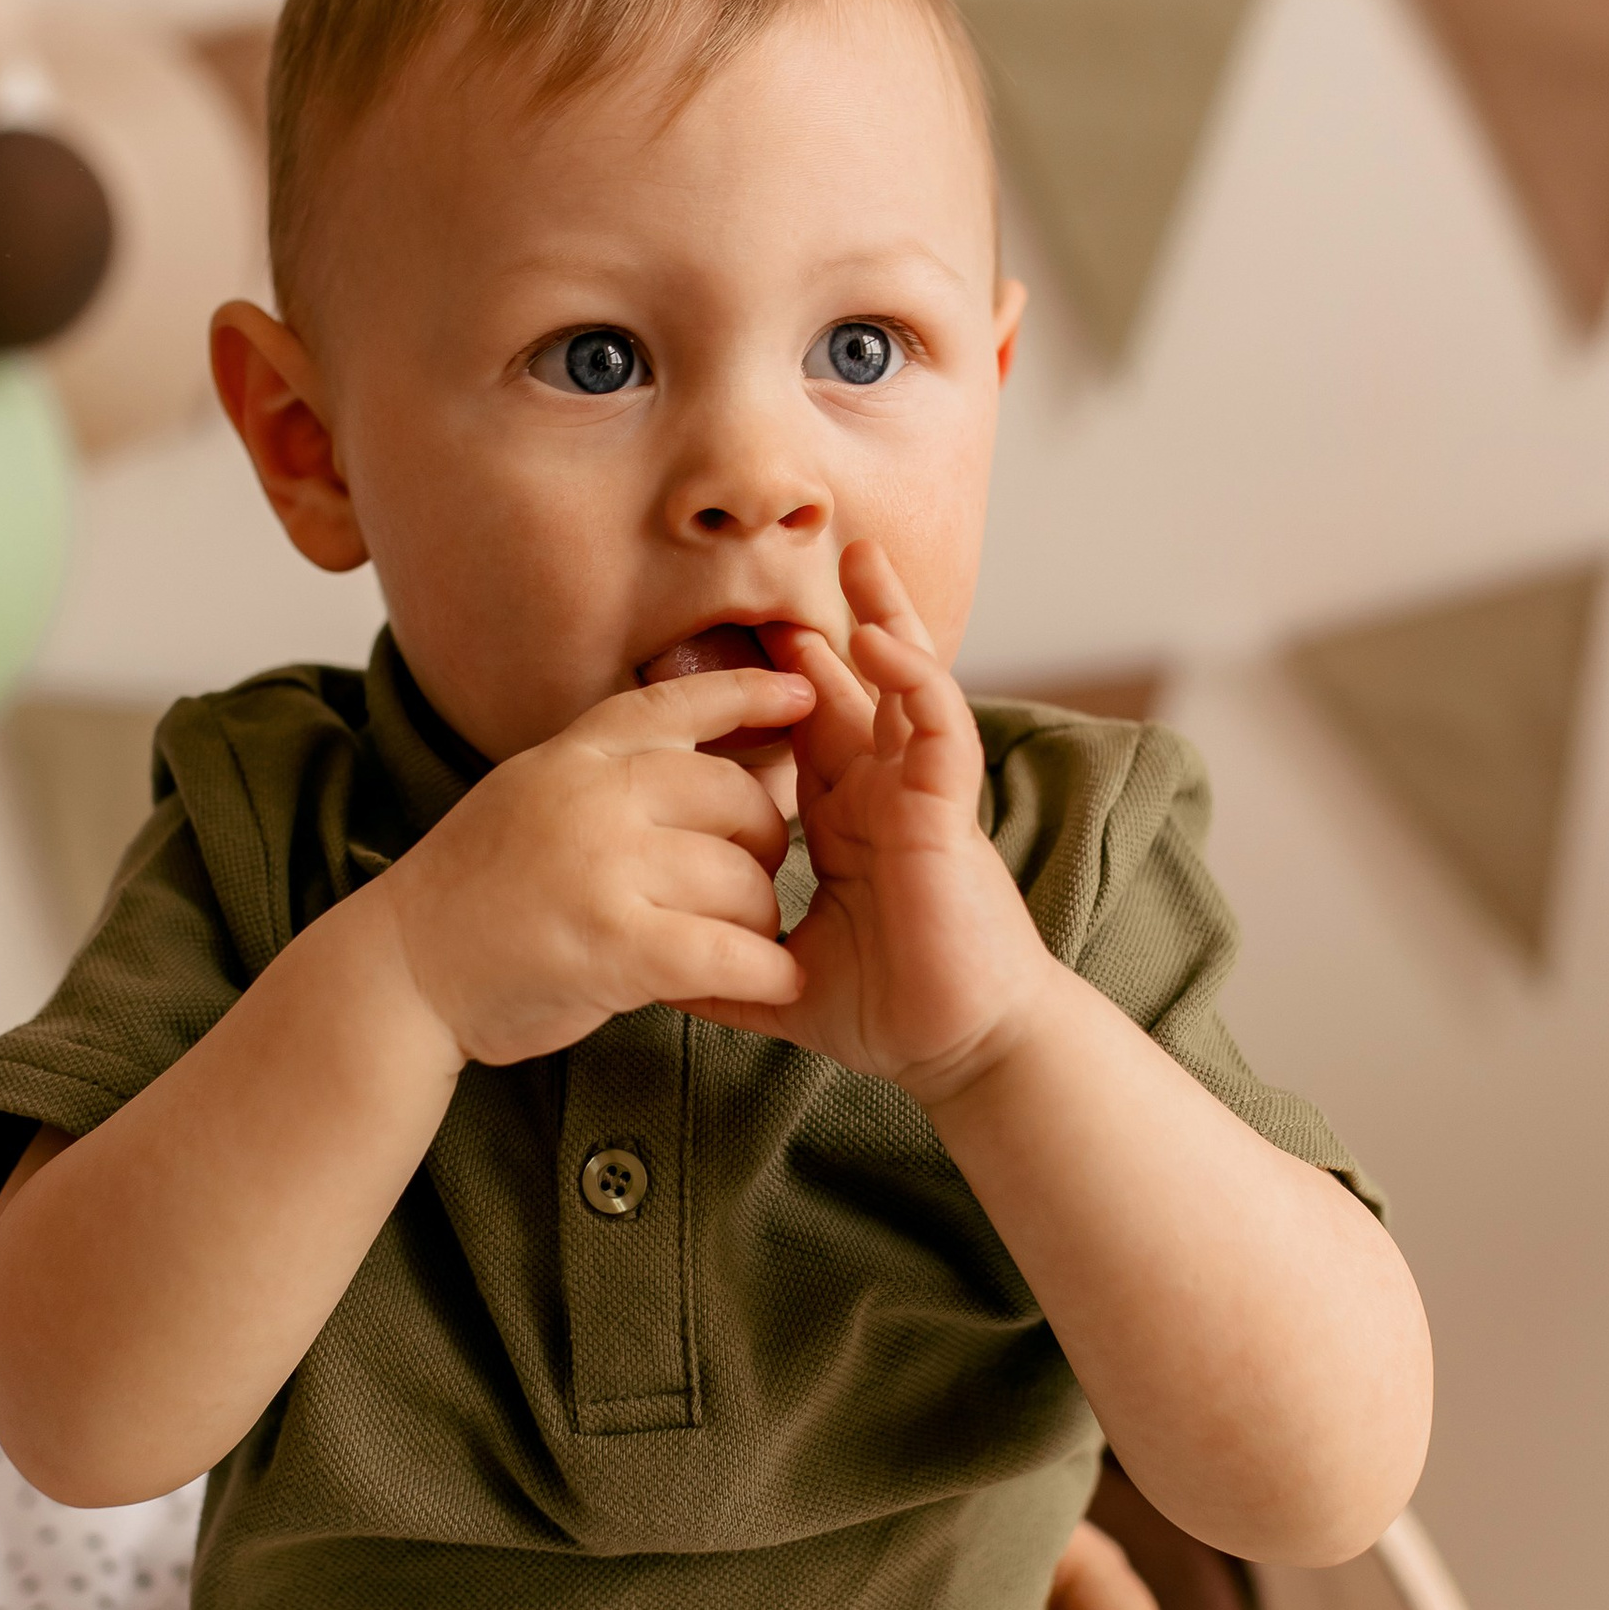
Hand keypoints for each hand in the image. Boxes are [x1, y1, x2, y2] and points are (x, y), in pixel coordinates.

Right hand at [377, 660, 812, 1068]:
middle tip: (751, 884)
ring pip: (740, 878)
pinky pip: (723, 950)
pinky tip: (779, 979)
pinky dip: (764, 970)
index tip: (807, 696)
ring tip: (737, 943)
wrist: (403, 971)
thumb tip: (729, 767)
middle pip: (735, 796)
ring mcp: (600, 865)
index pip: (678, 702)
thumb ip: (616, 778)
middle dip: (763, 844)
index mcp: (574, 754)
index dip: (751, 692)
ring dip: (758, 919)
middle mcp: (590, 795)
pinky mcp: (610, 944)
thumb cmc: (481, 896)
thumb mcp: (538, 797)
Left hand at [696, 542, 1051, 1096]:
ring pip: (909, 686)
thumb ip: (724, 962)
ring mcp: (921, 798)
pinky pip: (936, 726)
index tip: (740, 639)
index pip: (818, 732)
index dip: (787, 683)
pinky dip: (913, 679)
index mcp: (853, 824)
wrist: (958, 1051)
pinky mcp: (949, 812)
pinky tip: (882, 642)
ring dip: (887, 619)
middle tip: (813, 560)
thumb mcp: (783, 980)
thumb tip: (650, 974)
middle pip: (864, 688)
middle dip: (840, 625)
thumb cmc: (892, 1013)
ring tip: (860, 558)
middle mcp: (888, 798)